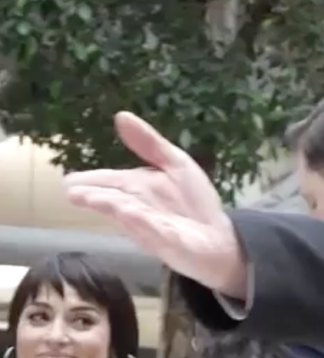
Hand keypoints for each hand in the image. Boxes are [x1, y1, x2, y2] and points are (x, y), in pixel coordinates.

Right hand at [62, 113, 245, 296]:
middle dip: (95, 196)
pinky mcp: (170, 242)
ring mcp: (152, 226)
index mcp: (136, 187)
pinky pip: (156, 231)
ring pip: (130, 215)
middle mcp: (138, 206)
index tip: (68, 181)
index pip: (108, 180)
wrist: (219, 237)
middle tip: (72, 192)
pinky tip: (133, 214)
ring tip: (95, 199)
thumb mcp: (176, 164)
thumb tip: (121, 115)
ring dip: (113, 207)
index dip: (89, 180)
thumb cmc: (193, 201)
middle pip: (113, 199)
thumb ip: (150, 144)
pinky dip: (145, 223)